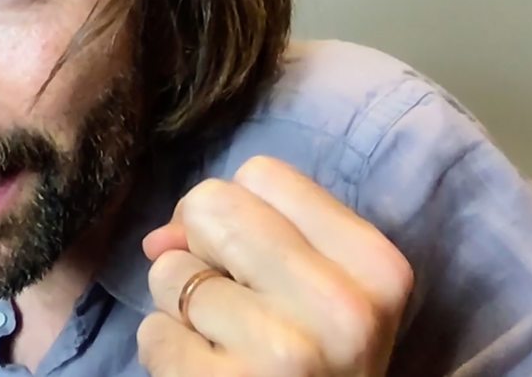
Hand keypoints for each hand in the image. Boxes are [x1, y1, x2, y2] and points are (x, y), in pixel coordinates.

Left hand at [136, 157, 413, 375]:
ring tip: (227, 347)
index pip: (263, 174)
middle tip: (232, 302)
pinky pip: (154, 333)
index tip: (248, 255)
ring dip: (181, 309)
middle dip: (200, 249)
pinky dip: (168, 354)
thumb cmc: (320, 369)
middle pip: (211, 207)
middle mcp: (341, 306)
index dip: (236, 210)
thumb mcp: (325, 299)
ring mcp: (284, 353)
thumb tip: (161, 236)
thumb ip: (257, 238)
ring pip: (171, 273)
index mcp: (376, 267)